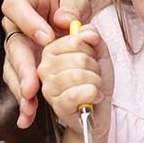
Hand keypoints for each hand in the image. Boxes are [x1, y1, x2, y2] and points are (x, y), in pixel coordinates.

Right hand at [1, 0, 92, 128]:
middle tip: (32, 85)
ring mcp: (17, 50)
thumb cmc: (69, 6)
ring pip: (12, 70)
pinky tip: (26, 118)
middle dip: (23, 68)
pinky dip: (24, 103)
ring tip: (29, 104)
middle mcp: (15, 27)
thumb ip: (73, 7)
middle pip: (13, 47)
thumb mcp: (77, 0)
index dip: (28, 22)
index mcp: (25, 2)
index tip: (47, 38)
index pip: (16, 6)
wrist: (67, 19)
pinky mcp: (22, 69)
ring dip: (21, 89)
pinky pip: (19, 86)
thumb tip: (65, 21)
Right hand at [36, 24, 112, 140]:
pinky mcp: (57, 105)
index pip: (75, 40)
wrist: (99, 110)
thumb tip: (87, 32)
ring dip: (95, 82)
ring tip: (93, 87)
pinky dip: (92, 95)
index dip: (90, 50)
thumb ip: (93, 36)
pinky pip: (76, 93)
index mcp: (51, 51)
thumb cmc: (95, 80)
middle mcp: (44, 67)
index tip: (89, 59)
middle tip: (92, 77)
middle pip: (79, 58)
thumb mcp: (98, 52)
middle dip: (95, 68)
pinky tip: (93, 98)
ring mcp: (48, 87)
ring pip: (79, 75)